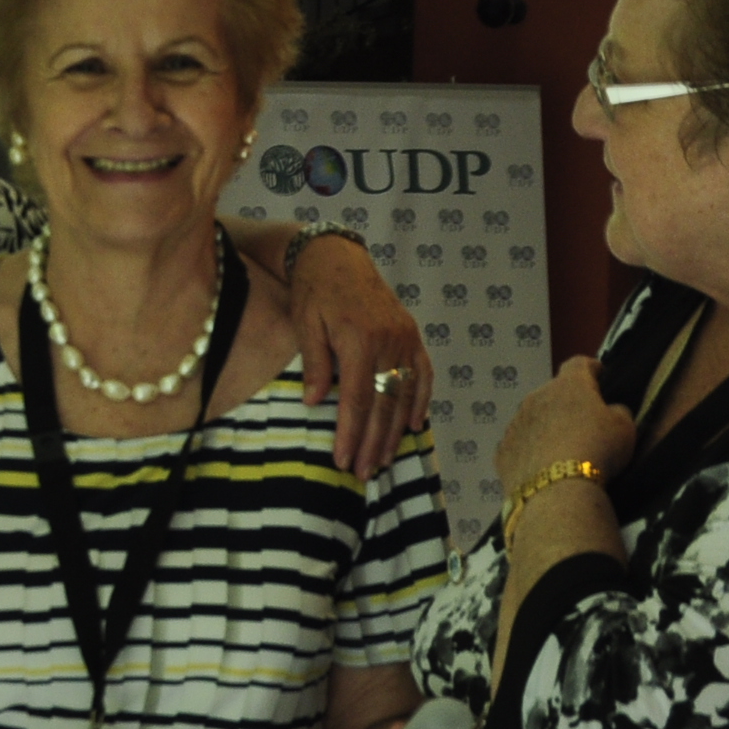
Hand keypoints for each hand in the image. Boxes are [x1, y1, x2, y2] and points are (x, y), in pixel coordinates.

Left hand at [286, 235, 433, 478]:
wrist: (336, 256)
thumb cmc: (313, 291)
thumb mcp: (305, 324)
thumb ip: (315, 363)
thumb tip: (315, 403)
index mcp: (359, 339)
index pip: (357, 399)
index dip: (352, 434)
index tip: (343, 461)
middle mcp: (388, 341)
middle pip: (384, 404)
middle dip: (374, 442)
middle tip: (364, 473)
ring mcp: (405, 338)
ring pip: (405, 394)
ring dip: (395, 431)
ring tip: (384, 460)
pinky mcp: (412, 335)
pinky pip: (423, 374)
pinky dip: (420, 400)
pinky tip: (413, 426)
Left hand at [494, 356, 637, 488]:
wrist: (556, 489)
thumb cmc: (597, 449)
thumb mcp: (624, 428)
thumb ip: (618, 412)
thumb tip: (610, 410)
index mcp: (568, 385)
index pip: (578, 364)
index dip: (590, 368)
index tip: (599, 375)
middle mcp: (536, 397)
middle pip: (552, 392)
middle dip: (566, 403)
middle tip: (582, 422)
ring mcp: (515, 423)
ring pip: (532, 418)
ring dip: (545, 426)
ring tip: (560, 448)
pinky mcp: (502, 450)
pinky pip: (519, 444)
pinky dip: (529, 450)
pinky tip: (541, 467)